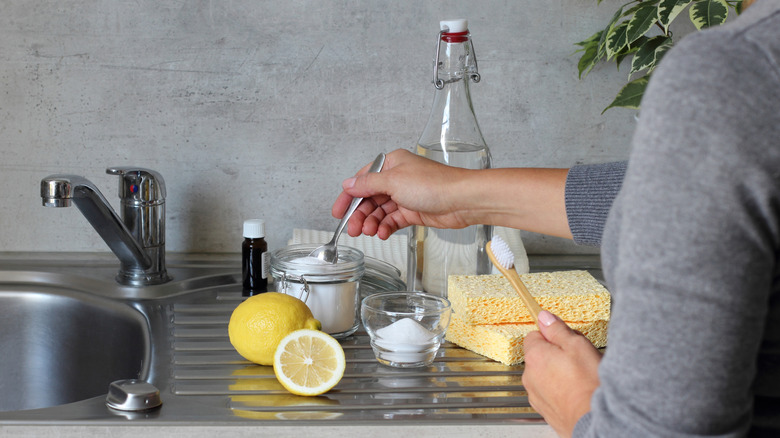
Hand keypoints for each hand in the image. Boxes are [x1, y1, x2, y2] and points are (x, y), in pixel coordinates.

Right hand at [331, 149, 473, 238]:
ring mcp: (406, 195)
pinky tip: (382, 233)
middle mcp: (397, 178)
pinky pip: (393, 220)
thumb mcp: (393, 181)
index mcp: (391, 164)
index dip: (348, 197)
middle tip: (353, 229)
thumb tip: (348, 184)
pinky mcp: (414, 211)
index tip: (338, 212)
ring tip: (369, 233)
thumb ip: (368, 184)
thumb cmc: (434, 184)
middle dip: (360, 214)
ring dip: (372, 222)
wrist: (462, 200)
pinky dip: (386, 227)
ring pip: (380, 211)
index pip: (362, 180)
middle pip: (370, 198)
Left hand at [522, 310, 601, 436]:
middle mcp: (530, 376)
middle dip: (555, 355)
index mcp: (535, 357)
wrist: (596, 420)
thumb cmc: (589, 385)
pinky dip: (560, 391)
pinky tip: (576, 392)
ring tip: (579, 378)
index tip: (565, 339)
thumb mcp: (577, 346)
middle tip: (577, 359)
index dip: (551, 336)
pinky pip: (549, 393)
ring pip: (544, 375)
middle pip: (539, 356)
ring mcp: (536, 395)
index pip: (534, 335)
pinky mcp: (544, 409)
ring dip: (557, 374)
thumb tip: (544, 317)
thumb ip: (557, 330)